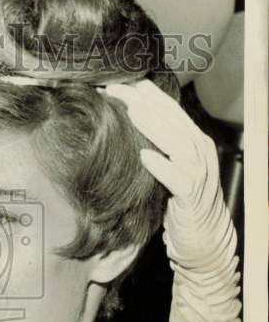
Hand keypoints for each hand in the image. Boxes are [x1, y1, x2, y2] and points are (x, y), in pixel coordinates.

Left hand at [101, 80, 226, 263]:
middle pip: (173, 120)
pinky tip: (145, 157)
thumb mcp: (171, 168)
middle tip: (118, 90)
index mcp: (194, 142)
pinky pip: (177, 178)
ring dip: (154, 126)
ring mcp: (199, 174)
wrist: (203, 239)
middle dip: (146, 103)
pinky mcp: (192, 197)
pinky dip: (162, 166)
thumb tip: (133, 127)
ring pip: (178, 143)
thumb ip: (160, 148)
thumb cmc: (181, 203)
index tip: (123, 82)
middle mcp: (199, 152)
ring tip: (132, 113)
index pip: (171, 111)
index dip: (148, 95)